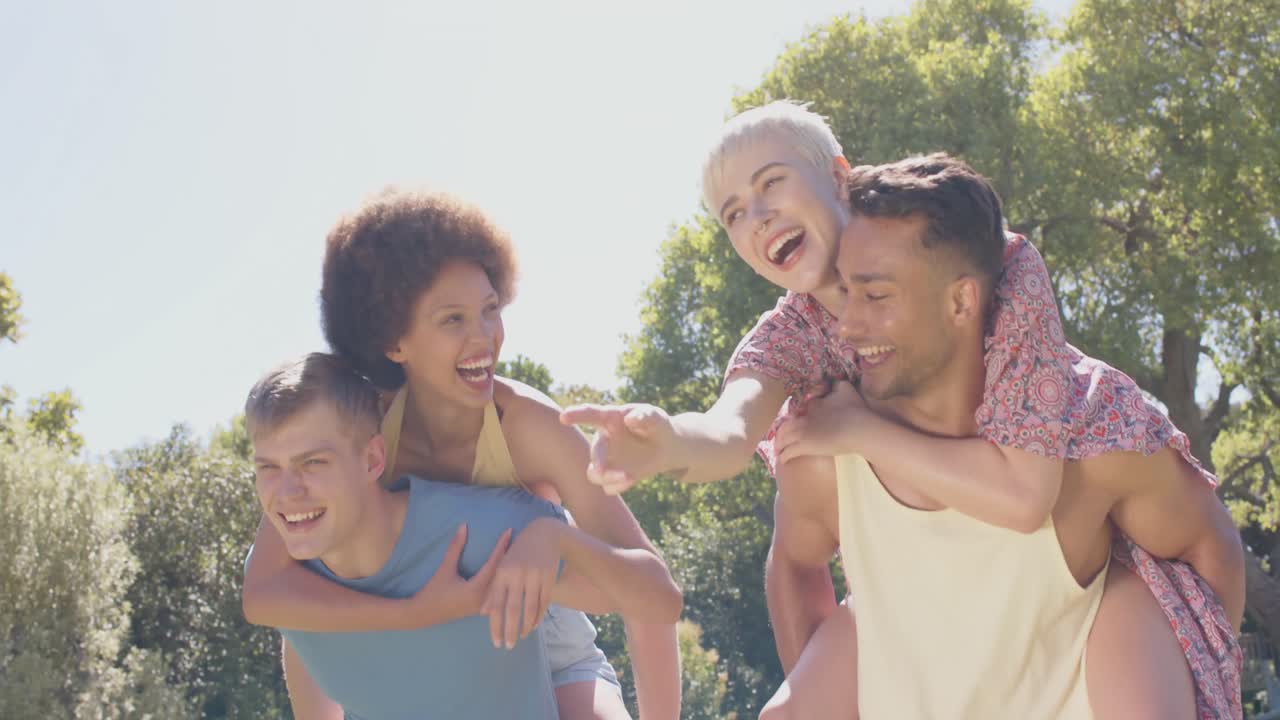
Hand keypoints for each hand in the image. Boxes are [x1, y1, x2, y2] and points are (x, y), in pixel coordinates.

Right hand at [412, 524, 510, 624]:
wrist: (423, 614)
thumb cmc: (434, 591)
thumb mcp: (445, 568)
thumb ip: (455, 547)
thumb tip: (464, 526)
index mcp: (476, 589)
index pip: (494, 564)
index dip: (501, 546)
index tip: (509, 532)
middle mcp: (484, 600)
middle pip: (502, 575)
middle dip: (509, 557)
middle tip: (519, 540)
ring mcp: (484, 607)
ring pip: (501, 586)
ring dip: (508, 570)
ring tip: (517, 554)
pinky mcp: (482, 609)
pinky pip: (497, 593)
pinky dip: (502, 581)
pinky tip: (508, 572)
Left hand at [481, 517, 563, 648]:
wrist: (542, 534)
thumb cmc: (517, 554)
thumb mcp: (502, 568)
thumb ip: (493, 590)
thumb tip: (484, 613)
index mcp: (502, 573)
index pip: (497, 604)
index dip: (495, 625)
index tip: (495, 642)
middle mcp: (517, 575)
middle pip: (513, 609)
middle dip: (510, 630)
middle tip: (508, 646)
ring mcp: (535, 576)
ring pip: (530, 607)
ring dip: (525, 625)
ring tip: (521, 637)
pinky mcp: (549, 577)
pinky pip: (544, 602)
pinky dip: (539, 616)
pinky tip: (534, 625)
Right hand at [560, 403, 676, 494]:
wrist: (666, 448)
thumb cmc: (658, 426)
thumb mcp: (656, 417)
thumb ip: (646, 415)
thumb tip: (630, 419)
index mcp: (610, 419)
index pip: (591, 414)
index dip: (577, 415)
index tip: (563, 417)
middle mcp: (604, 439)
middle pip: (594, 451)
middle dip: (597, 462)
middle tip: (600, 472)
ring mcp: (607, 460)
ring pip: (595, 474)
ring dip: (608, 478)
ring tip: (629, 477)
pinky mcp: (614, 477)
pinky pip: (608, 487)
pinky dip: (618, 486)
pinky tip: (631, 480)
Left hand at [774, 381, 867, 464]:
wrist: (859, 428)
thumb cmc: (855, 409)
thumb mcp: (846, 389)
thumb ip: (837, 384)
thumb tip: (834, 383)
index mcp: (813, 404)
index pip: (799, 409)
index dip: (796, 416)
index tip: (794, 421)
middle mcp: (804, 417)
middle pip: (785, 424)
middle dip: (780, 432)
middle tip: (779, 439)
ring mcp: (803, 432)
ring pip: (783, 438)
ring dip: (779, 445)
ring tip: (778, 451)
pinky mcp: (806, 446)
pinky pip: (789, 452)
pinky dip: (784, 455)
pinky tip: (783, 460)